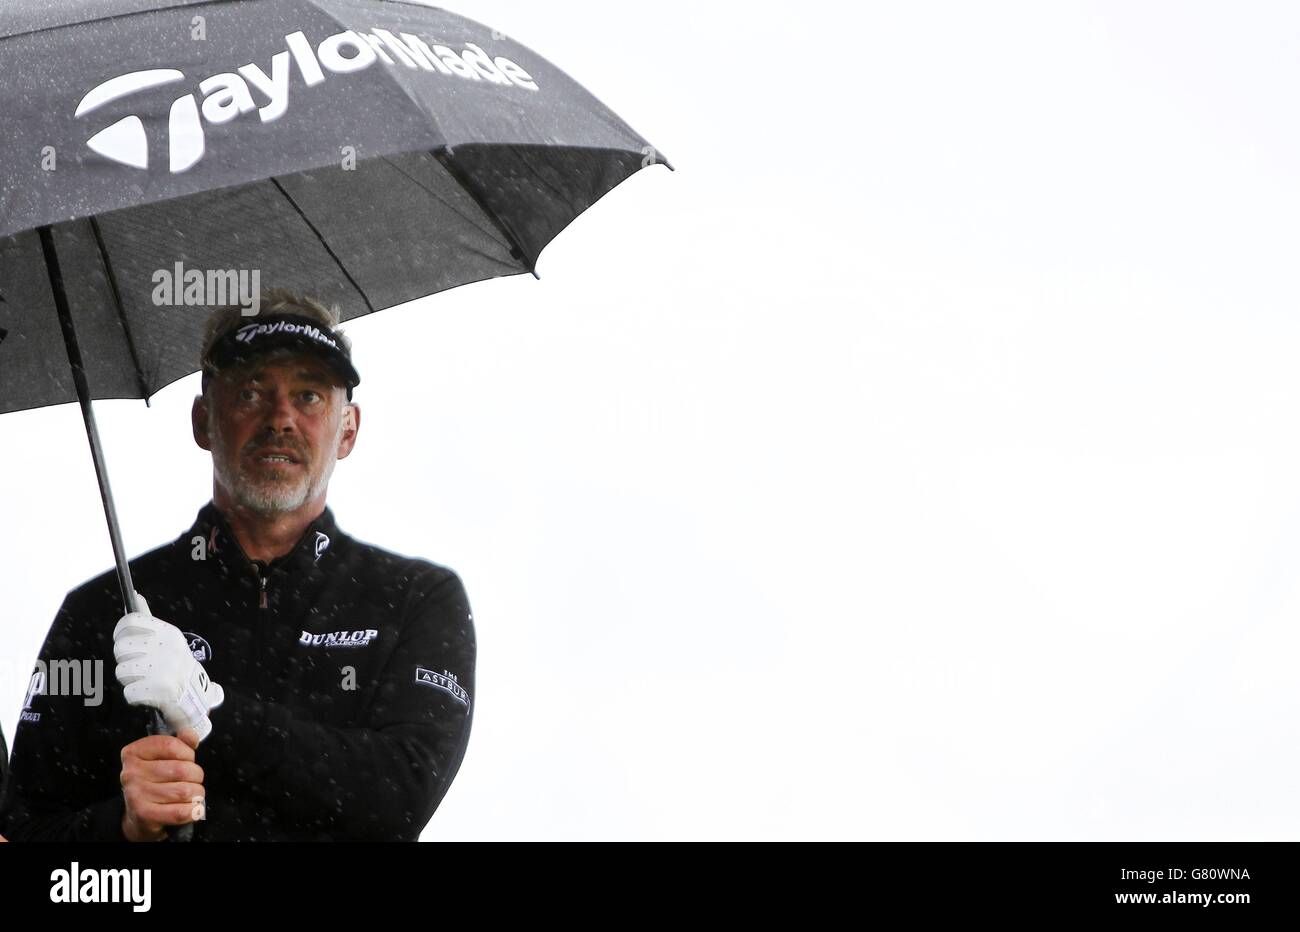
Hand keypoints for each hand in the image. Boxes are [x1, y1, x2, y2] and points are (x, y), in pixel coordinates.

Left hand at [113, 591, 224, 741]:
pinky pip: (128, 692)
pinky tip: (147, 692)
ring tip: (145, 679)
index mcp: (167, 633)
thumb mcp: (167, 637)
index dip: (120, 631)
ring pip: (120, 671)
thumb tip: (134, 595)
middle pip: (120, 648)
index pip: (129, 622)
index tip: (124, 639)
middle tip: (139, 664)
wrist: (195, 694)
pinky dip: (134, 696)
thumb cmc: (174, 662)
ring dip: (129, 679)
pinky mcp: (156, 691)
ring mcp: (161, 669)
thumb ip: (147, 618)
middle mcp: (165, 648)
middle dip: (125, 659)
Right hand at [120, 727, 204, 841]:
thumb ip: (180, 743)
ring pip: (185, 791)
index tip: (188, 760)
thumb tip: (191, 734)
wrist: (139, 817)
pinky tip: (190, 809)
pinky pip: (181, 812)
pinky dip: (193, 811)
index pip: (171, 745)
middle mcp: (131, 773)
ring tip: (190, 795)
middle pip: (181, 769)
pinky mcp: (144, 815)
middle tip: (192, 781)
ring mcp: (135, 795)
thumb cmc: (155, 782)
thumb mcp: (164, 758)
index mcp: (133, 753)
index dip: (188, 753)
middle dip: (196, 776)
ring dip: (196, 794)